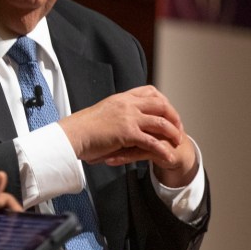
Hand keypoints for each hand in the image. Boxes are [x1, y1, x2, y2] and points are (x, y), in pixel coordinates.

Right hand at [59, 86, 197, 183]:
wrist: (71, 135)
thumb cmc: (80, 128)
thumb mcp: (101, 113)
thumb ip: (115, 113)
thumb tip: (120, 120)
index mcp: (121, 98)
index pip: (150, 92)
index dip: (163, 101)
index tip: (168, 112)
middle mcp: (127, 104)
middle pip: (161, 104)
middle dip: (174, 117)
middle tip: (178, 128)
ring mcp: (128, 117)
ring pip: (161, 122)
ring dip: (173, 133)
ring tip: (178, 142)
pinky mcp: (127, 133)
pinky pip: (152, 141)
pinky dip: (163, 150)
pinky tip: (168, 157)